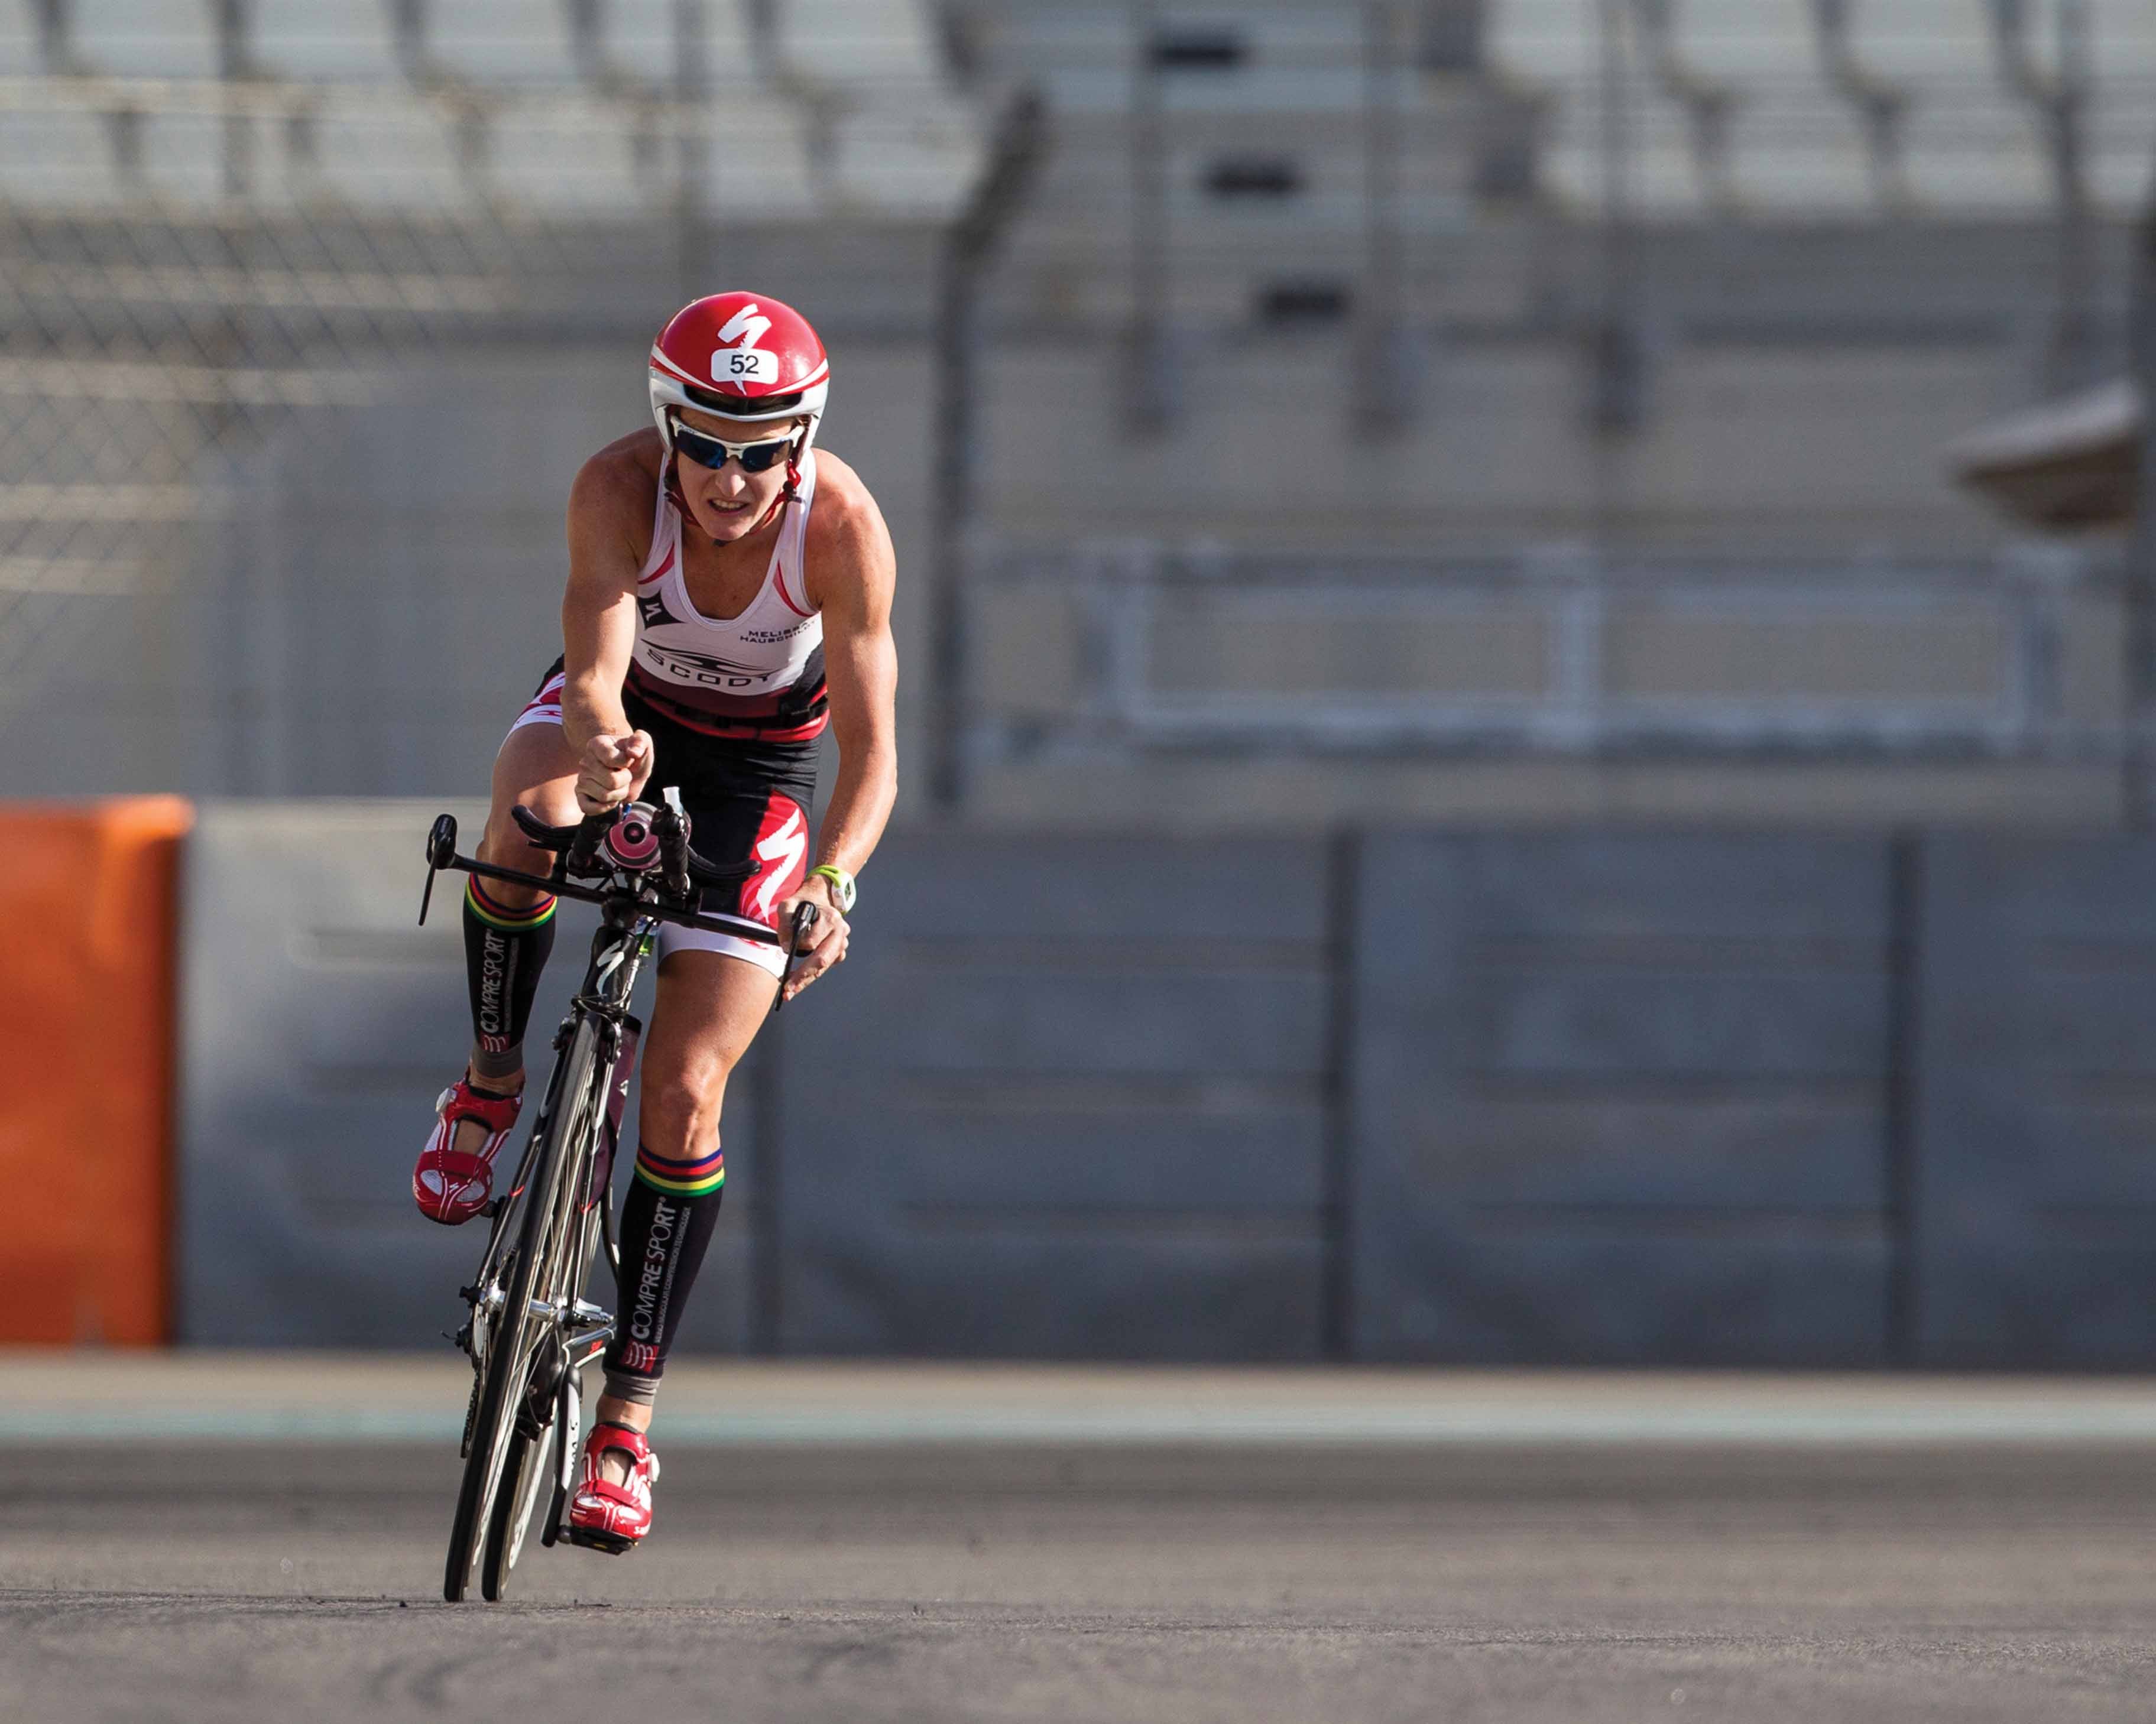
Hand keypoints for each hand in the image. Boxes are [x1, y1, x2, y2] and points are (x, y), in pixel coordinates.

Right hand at [576, 730, 652, 814]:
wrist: (628, 767)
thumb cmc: (633, 755)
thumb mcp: (642, 743)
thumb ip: (641, 741)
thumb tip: (633, 752)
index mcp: (597, 745)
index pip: (611, 759)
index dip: (626, 763)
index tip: (627, 760)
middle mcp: (585, 762)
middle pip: (611, 782)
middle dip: (625, 781)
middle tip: (624, 774)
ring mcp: (581, 778)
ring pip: (604, 796)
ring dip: (619, 794)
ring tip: (618, 784)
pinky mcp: (580, 794)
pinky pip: (587, 808)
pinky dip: (603, 808)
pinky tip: (611, 799)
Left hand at [775, 873, 849, 1002]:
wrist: (818, 898)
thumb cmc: (802, 903)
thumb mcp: (787, 905)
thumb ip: (785, 923)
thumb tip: (786, 947)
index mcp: (830, 919)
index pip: (812, 942)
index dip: (797, 948)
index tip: (784, 951)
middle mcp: (840, 932)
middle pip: (821, 960)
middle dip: (803, 977)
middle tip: (787, 990)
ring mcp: (842, 943)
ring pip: (823, 967)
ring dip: (806, 980)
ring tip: (789, 991)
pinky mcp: (838, 952)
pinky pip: (824, 968)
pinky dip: (811, 975)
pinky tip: (799, 980)